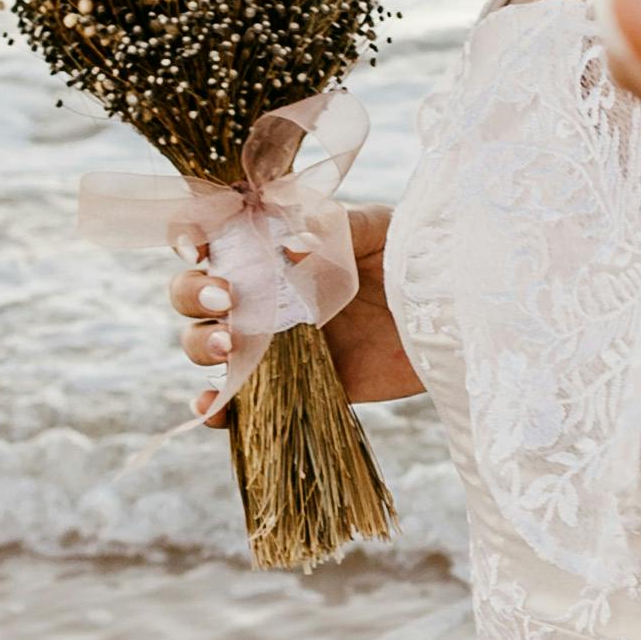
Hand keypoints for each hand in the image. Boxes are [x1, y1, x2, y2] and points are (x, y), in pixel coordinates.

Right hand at [164, 202, 419, 410]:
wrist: (451, 318)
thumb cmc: (412, 260)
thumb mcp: (378, 231)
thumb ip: (333, 231)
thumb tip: (288, 248)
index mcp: (272, 245)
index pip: (211, 234)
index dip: (189, 236)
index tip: (197, 248)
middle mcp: (261, 293)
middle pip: (193, 293)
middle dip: (194, 295)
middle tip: (226, 300)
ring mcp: (270, 342)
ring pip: (206, 344)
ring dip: (201, 347)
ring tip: (228, 350)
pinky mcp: (290, 386)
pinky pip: (239, 402)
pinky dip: (216, 408)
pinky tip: (214, 408)